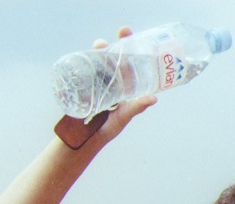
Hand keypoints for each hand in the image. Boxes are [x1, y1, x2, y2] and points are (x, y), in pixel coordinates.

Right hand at [90, 27, 156, 144]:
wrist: (85, 140)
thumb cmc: (107, 130)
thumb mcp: (123, 117)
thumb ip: (136, 108)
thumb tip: (153, 99)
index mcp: (123, 85)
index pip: (126, 60)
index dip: (127, 44)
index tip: (125, 31)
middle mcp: (109, 82)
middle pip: (110, 58)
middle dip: (109, 46)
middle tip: (107, 40)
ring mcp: (94, 84)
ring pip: (96, 63)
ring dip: (97, 53)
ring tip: (98, 46)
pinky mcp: (81, 89)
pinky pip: (83, 73)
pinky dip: (83, 64)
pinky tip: (83, 57)